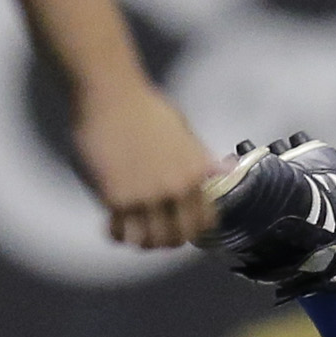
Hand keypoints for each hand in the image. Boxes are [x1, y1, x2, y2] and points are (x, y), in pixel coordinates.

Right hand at [69, 79, 217, 249]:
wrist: (109, 94)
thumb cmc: (145, 108)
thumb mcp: (185, 132)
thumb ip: (201, 159)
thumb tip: (226, 171)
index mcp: (196, 174)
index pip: (205, 222)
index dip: (193, 229)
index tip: (180, 226)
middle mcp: (176, 189)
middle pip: (177, 238)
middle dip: (167, 241)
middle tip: (154, 234)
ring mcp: (146, 196)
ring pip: (149, 242)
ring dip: (141, 242)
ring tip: (133, 232)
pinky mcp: (116, 198)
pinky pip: (121, 233)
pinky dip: (117, 235)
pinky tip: (112, 225)